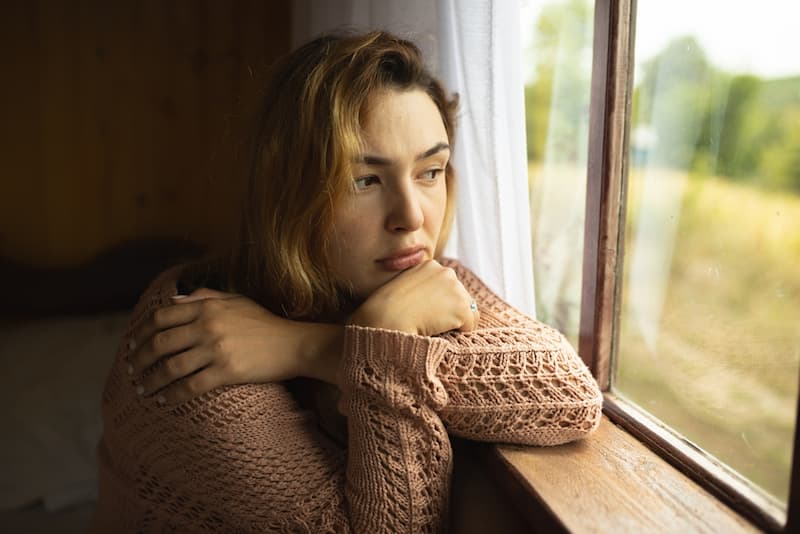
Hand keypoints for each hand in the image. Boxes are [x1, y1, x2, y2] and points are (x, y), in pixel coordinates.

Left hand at [126, 288, 341, 403]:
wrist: (293, 344)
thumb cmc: (264, 322)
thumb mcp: (235, 300)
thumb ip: (204, 297)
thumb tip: (173, 300)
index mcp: (208, 306)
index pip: (161, 317)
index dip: (140, 332)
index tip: (130, 345)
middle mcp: (208, 325)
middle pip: (160, 342)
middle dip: (140, 359)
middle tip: (131, 370)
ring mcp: (217, 349)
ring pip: (171, 367)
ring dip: (151, 380)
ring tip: (142, 389)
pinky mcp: (227, 371)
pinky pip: (191, 386)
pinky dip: (173, 395)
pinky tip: (164, 402)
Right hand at [349, 259, 478, 335]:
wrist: (386, 318)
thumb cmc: (386, 309)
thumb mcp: (401, 287)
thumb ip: (418, 287)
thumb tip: (429, 299)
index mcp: (430, 265)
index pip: (447, 284)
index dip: (440, 301)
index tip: (427, 311)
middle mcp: (446, 272)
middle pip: (461, 295)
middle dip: (451, 310)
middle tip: (433, 323)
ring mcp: (456, 290)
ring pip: (468, 310)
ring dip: (457, 321)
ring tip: (437, 329)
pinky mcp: (461, 308)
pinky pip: (470, 325)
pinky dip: (461, 332)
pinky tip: (443, 333)